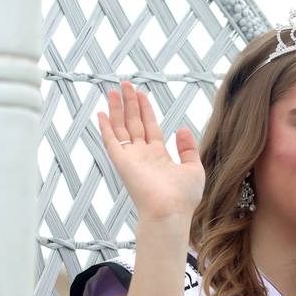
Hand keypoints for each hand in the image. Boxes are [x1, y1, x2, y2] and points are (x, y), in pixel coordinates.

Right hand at [98, 81, 205, 223]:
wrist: (171, 211)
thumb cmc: (183, 198)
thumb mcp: (193, 168)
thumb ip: (188, 149)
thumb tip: (181, 129)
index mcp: (159, 157)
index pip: (150, 128)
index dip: (145, 110)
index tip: (141, 94)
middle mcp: (143, 156)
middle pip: (134, 123)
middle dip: (130, 103)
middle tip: (125, 84)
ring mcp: (132, 159)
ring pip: (122, 128)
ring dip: (117, 109)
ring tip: (114, 90)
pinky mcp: (122, 162)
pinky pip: (111, 142)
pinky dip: (106, 128)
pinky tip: (102, 113)